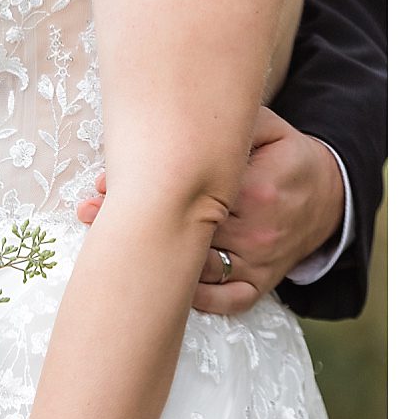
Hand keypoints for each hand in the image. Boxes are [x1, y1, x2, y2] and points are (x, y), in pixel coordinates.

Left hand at [77, 106, 344, 314]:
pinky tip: (158, 286)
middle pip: (185, 232)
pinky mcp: (261, 283)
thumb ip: (230, 122)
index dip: (144, 190)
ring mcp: (259, 262)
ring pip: (197, 270)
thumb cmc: (285, 158)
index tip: (104, 184)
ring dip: (150, 261)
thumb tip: (177, 116)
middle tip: (89, 211)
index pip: (190, 193)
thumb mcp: (268, 129)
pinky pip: (224, 301)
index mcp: (256, 190)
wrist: (330, 197)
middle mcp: (257, 232)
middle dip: (135, 222)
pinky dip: (193, 300)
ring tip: (105, 246)